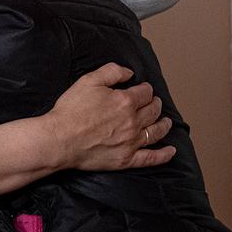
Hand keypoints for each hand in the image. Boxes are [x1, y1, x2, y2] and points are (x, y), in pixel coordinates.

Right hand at [46, 63, 174, 170]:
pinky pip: (151, 158)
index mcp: (125, 101)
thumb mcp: (88, 81)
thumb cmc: (71, 110)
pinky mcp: (126, 159)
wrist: (60, 139)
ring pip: (156, 132)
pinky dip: (163, 155)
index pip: (145, 93)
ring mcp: (131, 142)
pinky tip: (171, 151)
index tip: (143, 88)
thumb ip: (111, 72)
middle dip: (155, 104)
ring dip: (163, 125)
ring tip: (166, 121)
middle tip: (154, 102)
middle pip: (153, 111)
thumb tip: (129, 73)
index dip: (145, 89)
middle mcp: (133, 122)